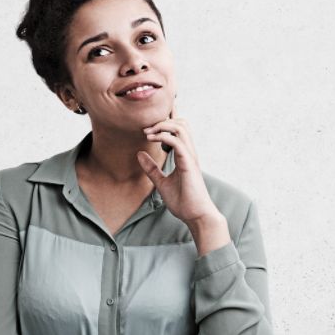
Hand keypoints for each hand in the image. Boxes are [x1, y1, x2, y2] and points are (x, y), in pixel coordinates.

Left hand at [137, 106, 229, 255]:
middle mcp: (189, 152)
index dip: (168, 119)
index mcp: (184, 155)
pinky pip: (178, 142)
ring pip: (181, 127)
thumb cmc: (183, 201)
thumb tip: (139, 154)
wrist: (195, 216)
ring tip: (148, 133)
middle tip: (146, 129)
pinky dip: (164, 136)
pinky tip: (153, 140)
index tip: (150, 123)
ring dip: (162, 126)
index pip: (180, 129)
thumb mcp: (162, 183)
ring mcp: (190, 156)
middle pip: (182, 122)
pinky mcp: (189, 163)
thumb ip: (152, 169)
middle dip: (163, 120)